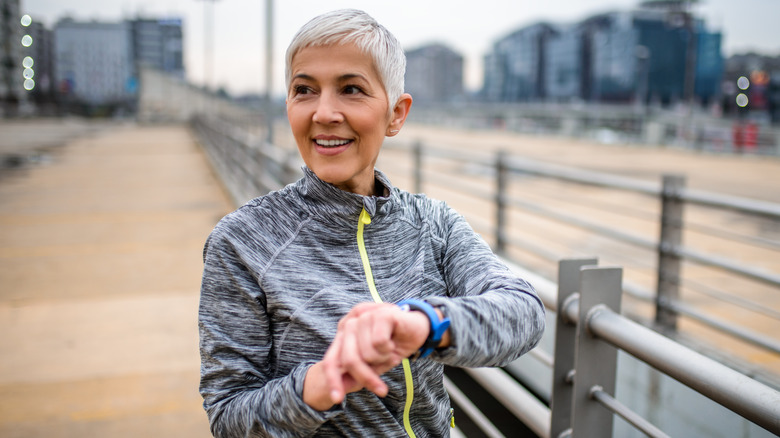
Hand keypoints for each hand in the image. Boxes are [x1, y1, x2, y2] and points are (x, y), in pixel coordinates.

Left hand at [302, 302, 430, 409]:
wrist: (420, 328)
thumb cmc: (394, 344)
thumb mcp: (374, 363)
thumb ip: (357, 372)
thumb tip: (339, 392)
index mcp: (343, 333)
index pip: (331, 360)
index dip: (333, 381)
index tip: (338, 399)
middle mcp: (350, 322)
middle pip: (349, 360)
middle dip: (366, 377)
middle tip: (382, 390)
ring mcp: (364, 315)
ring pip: (366, 353)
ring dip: (382, 359)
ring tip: (389, 350)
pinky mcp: (380, 313)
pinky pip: (379, 343)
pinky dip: (389, 349)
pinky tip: (394, 341)